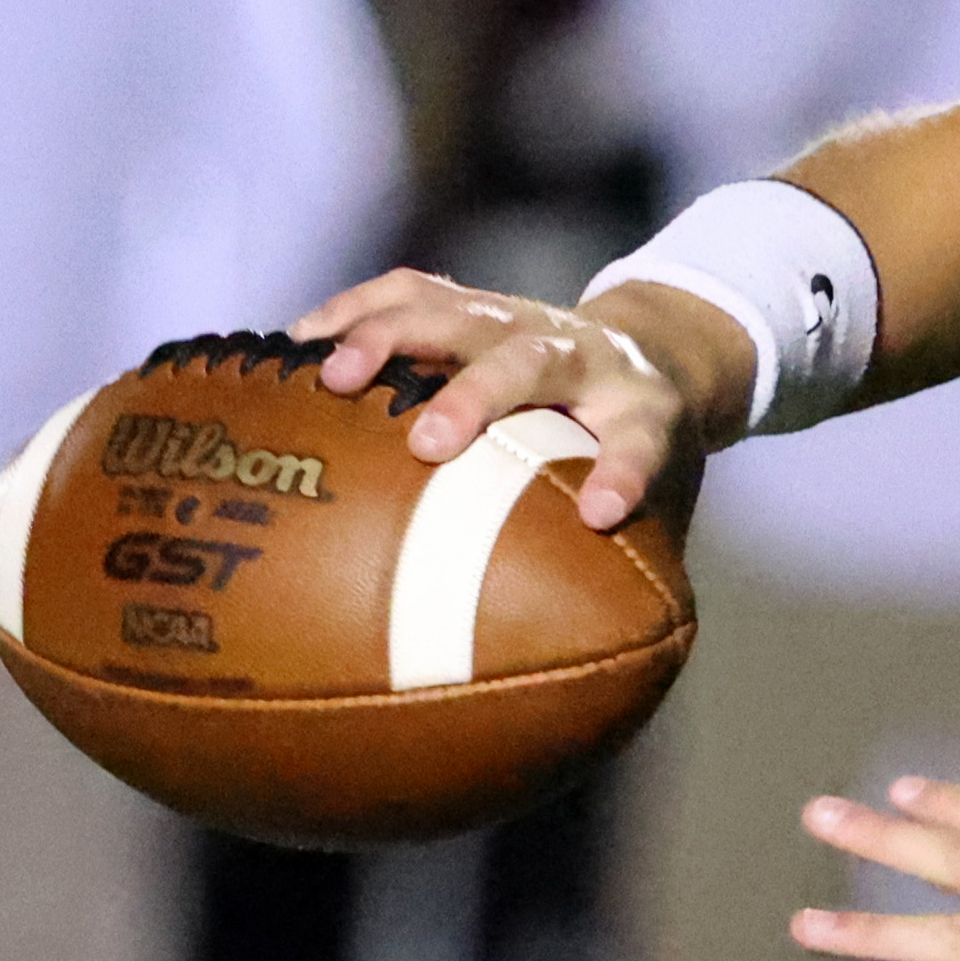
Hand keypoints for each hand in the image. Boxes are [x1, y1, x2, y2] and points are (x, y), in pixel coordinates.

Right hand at [297, 269, 744, 533]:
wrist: (655, 351)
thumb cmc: (635, 446)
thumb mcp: (659, 499)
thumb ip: (632, 565)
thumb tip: (599, 667)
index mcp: (641, 409)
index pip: (641, 441)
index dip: (623, 473)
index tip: (599, 514)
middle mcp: (585, 355)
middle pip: (533, 361)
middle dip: (478, 396)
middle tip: (428, 445)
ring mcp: (526, 318)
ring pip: (463, 313)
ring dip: (396, 338)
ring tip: (333, 376)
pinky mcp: (475, 301)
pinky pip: (411, 293)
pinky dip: (354, 312)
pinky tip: (300, 343)